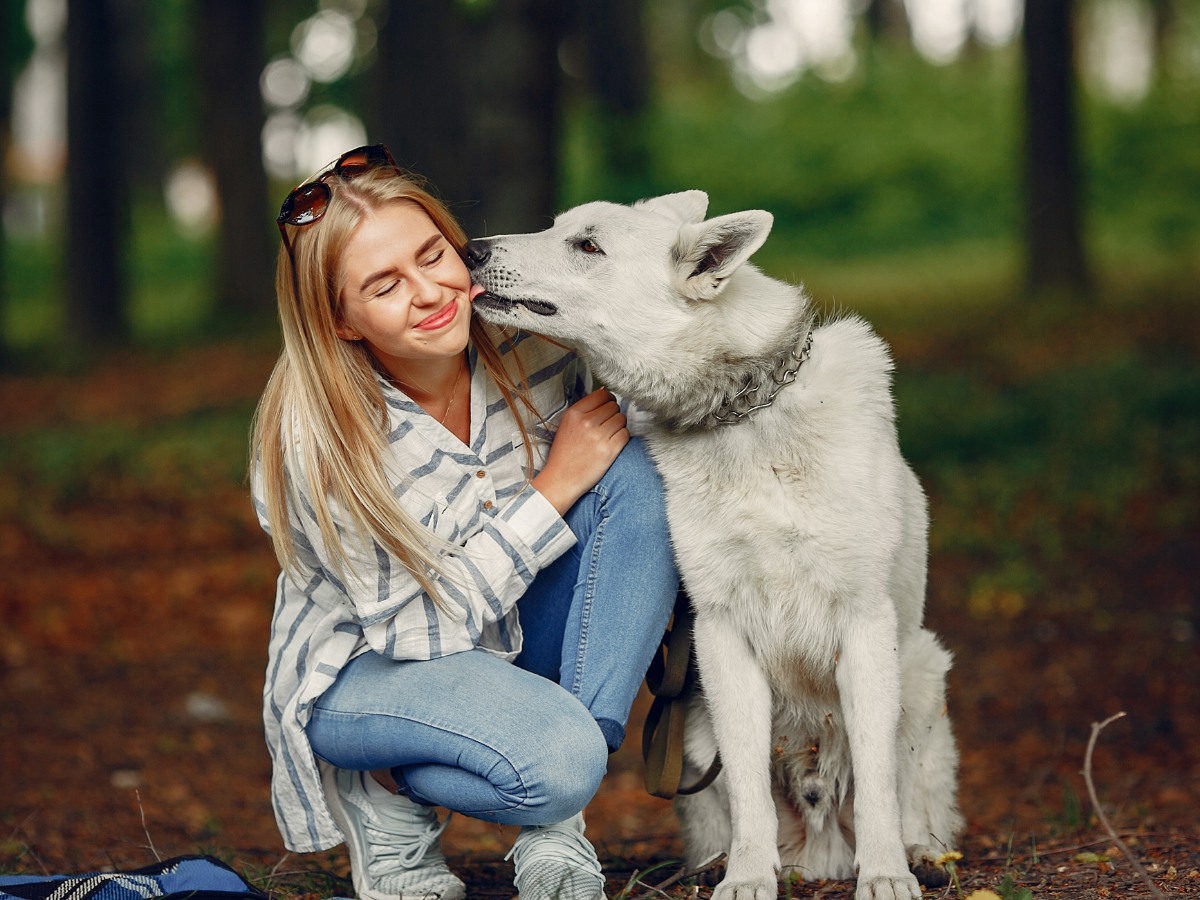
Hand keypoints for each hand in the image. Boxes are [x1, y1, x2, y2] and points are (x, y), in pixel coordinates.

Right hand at [532, 388, 628, 514]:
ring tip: (608, 435)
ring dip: (619, 426)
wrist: (561, 479)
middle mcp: (586, 422)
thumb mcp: (567, 424)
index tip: (606, 408)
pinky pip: (625, 434)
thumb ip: (585, 408)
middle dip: (613, 414)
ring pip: (621, 419)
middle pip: (614, 406)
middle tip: (606, 425)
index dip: (608, 400)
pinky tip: (612, 444)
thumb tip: (606, 391)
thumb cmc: (564, 452)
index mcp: (574, 413)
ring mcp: (598, 437)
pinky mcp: (609, 451)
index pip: (602, 395)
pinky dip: (622, 438)